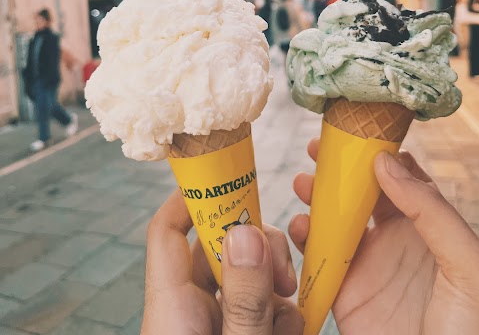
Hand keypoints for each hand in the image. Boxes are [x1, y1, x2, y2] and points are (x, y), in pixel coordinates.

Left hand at [142, 190, 302, 333]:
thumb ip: (244, 298)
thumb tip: (248, 233)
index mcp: (173, 307)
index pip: (168, 230)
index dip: (194, 197)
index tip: (231, 181)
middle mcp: (190, 308)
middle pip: (221, 248)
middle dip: (259, 248)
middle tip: (283, 272)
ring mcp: (214, 322)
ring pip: (247, 275)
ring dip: (275, 286)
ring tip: (286, 317)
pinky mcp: (234, 332)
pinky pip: (259, 305)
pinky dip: (280, 312)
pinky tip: (288, 330)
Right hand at [289, 140, 478, 334]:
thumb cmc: (470, 327)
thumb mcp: (466, 264)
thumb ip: (431, 211)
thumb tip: (387, 163)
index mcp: (428, 228)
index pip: (400, 179)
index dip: (377, 153)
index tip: (356, 133)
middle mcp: (395, 241)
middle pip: (361, 194)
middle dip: (339, 169)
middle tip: (318, 149)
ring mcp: (368, 266)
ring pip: (335, 221)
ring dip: (317, 198)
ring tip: (303, 182)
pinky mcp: (345, 293)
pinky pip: (319, 259)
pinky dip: (303, 239)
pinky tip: (299, 225)